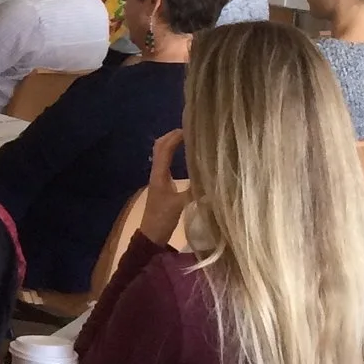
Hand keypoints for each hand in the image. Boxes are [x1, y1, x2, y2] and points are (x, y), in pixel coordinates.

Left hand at [140, 130, 191, 246]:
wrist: (151, 235)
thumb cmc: (162, 219)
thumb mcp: (180, 205)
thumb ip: (194, 192)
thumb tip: (212, 179)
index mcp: (159, 174)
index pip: (164, 148)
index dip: (175, 136)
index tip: (190, 128)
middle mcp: (157, 173)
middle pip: (160, 147)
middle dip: (172, 136)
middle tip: (189, 130)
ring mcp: (159, 178)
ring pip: (162, 154)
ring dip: (172, 143)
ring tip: (189, 139)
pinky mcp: (163, 185)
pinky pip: (167, 164)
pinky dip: (174, 155)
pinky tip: (186, 158)